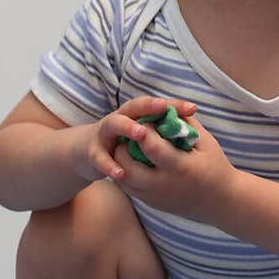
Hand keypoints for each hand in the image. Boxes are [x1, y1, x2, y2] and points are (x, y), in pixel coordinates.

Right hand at [70, 96, 197, 185]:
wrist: (85, 153)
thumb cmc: (123, 144)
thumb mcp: (142, 137)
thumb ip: (161, 133)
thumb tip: (190, 134)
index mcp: (136, 115)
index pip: (156, 105)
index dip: (174, 105)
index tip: (193, 108)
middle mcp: (120, 118)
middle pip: (133, 107)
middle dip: (148, 106)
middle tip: (163, 107)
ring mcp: (104, 134)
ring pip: (113, 125)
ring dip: (127, 128)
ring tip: (142, 134)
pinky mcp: (92, 151)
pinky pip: (99, 157)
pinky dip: (109, 165)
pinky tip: (121, 173)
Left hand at [113, 111, 236, 223]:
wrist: (221, 202)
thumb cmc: (215, 166)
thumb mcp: (205, 141)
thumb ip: (184, 123)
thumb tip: (164, 107)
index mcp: (180, 166)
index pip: (149, 145)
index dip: (143, 129)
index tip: (145, 120)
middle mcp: (164, 184)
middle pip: (127, 164)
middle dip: (124, 145)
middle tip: (130, 134)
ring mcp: (155, 197)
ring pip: (122, 179)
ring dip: (121, 160)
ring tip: (129, 147)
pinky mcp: (151, 203)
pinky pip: (128, 188)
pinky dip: (125, 173)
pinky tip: (134, 161)